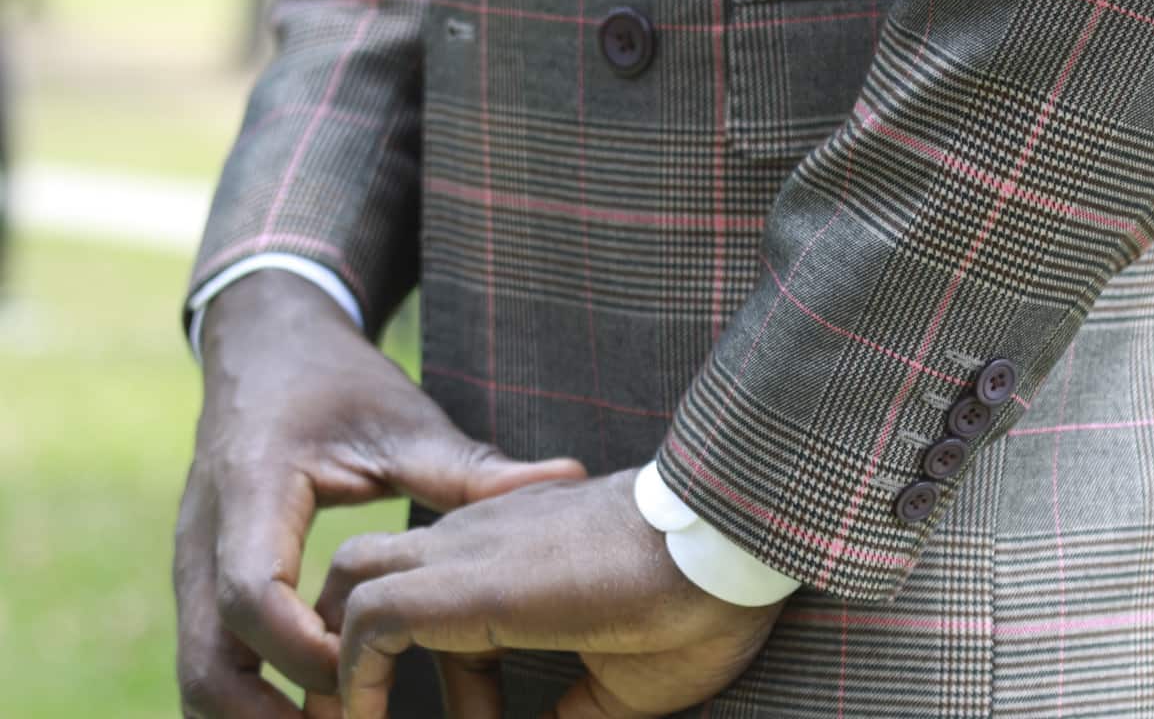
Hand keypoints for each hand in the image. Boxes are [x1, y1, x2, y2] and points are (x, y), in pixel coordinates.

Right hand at [174, 270, 585, 717]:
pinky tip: (319, 713)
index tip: (364, 669)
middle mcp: (205, 537)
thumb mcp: (403, 420)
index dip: (306, 648)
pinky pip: (215, 660)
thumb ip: (473, 468)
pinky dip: (255, 699)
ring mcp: (195, 564)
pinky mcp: (204, 579)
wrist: (266, 346)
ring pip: (200, 675)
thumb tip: (568, 477)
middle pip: (207, 663)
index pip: (251, 593)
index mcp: (253, 490)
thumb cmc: (338, 383)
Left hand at [315, 468, 783, 718]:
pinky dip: (352, 677)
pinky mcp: (468, 583)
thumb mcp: (623, 677)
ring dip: (337, 662)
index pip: (441, 598)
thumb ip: (572, 709)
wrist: (729, 545)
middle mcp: (482, 539)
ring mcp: (470, 551)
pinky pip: (372, 621)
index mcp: (520, 552)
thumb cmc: (700, 604)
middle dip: (348, 649)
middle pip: (371, 571)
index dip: (451, 684)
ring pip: (352, 580)